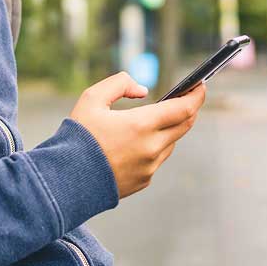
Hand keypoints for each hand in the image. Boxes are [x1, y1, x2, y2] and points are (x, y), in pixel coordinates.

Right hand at [69, 72, 206, 198]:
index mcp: (141, 125)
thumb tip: (143, 90)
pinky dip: (154, 146)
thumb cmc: (78, 136)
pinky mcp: (143, 181)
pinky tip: (137, 142)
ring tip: (156, 118)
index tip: (201, 85)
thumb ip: (120, 84)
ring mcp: (149, 167)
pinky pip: (156, 159)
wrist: (65, 180)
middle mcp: (151, 148)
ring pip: (170, 143)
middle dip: (188, 109)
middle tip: (186, 97)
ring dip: (169, 128)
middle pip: (184, 125)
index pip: (184, 109)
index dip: (196, 96)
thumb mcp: (92, 98)